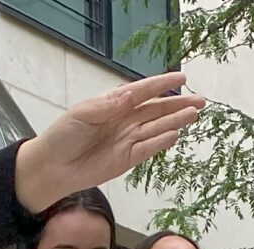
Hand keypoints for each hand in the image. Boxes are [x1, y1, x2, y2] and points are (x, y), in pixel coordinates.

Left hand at [13, 72, 204, 210]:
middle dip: (178, 104)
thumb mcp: (83, 113)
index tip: (182, 77)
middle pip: (157, 110)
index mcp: (114, 104)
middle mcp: (125, 120)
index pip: (143, 91)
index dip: (162, 84)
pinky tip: (175, 134)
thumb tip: (130, 95)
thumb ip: (108, 105)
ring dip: (175, 121)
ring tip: (194, 114)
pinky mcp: (127, 159)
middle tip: (200, 100)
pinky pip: (148, 149)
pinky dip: (161, 142)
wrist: (53, 166)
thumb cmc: (64, 135)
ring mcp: (128, 140)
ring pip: (157, 128)